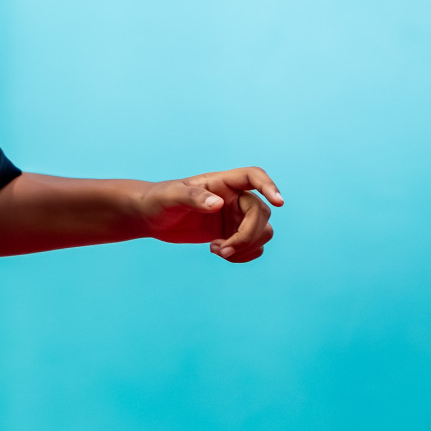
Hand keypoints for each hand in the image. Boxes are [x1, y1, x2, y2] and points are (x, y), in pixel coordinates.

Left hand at [137, 166, 282, 262]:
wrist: (151, 217)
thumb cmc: (158, 199)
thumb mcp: (170, 196)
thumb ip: (193, 198)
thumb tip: (218, 204)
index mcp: (222, 182)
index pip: (253, 176)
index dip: (269, 186)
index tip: (279, 202)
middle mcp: (234, 197)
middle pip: (261, 213)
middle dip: (247, 236)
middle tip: (220, 250)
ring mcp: (235, 216)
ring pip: (263, 231)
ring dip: (246, 247)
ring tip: (217, 251)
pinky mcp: (232, 233)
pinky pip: (254, 246)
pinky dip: (244, 254)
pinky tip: (221, 254)